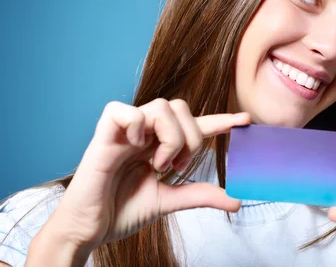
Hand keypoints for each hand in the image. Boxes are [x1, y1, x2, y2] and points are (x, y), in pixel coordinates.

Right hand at [44, 99, 249, 252]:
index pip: (193, 125)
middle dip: (190, 135)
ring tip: (158, 164)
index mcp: (158, 145)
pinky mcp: (103, 136)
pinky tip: (135, 149)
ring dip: (168, 137)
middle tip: (179, 166)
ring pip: (159, 106)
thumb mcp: (168, 200)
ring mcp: (124, 132)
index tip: (246, 121)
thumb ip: (199, 194)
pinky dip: (137, 127)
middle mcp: (144, 134)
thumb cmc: (121, 211)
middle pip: (179, 106)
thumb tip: (236, 200)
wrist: (89, 229)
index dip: (220, 120)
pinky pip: (123, 111)